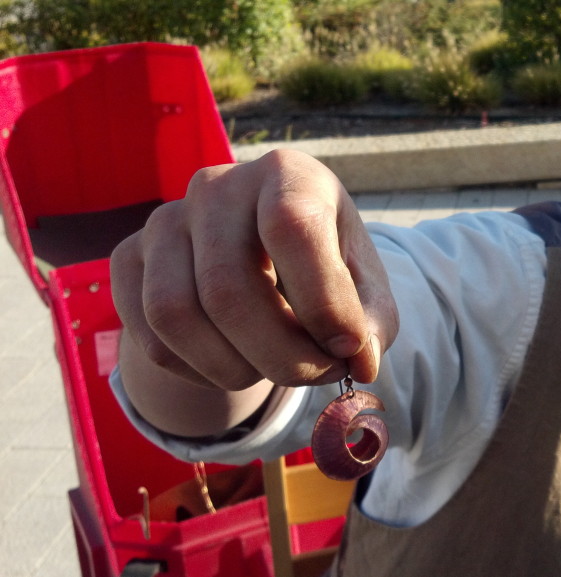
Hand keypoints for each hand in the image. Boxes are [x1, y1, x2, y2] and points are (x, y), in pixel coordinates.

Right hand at [111, 149, 397, 392]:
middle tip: (319, 375)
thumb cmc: (324, 271)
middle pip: (228, 288)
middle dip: (283, 357)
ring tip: (278, 366)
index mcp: (288, 174)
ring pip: (177, 318)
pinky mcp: (128, 259)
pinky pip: (152, 340)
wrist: (262, 263)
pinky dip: (201, 373)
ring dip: (237, 369)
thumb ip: (372, 323)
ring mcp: (164, 220)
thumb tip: (359, 360)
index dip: (323, 301)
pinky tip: (236, 362)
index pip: (292, 227)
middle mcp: (218, 186)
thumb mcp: (364, 289)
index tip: (348, 350)